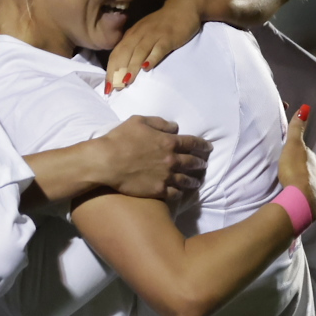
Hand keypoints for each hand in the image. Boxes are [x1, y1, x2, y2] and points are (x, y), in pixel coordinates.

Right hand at [94, 115, 208, 200]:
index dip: (203, 145)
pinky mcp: (158, 190)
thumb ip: (160, 123)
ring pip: (187, 180)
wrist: (107, 162)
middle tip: (204, 165)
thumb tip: (175, 127)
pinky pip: (176, 194)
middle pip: (193, 163)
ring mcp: (166, 177)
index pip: (193, 143)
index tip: (209, 148)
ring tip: (197, 181)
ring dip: (194, 180)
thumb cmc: (120, 139)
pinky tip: (182, 192)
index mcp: (169, 142)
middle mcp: (172, 160)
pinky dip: (181, 192)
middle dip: (201, 163)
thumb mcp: (139, 121)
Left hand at [105, 0, 204, 91]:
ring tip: (125, 82)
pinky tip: (147, 68)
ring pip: (139, 52)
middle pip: (124, 53)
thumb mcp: (143, 34)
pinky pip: (158, 48)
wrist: (183, 7)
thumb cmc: (162, 24)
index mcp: (132, 34)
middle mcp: (139, 34)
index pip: (116, 53)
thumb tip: (123, 70)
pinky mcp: (168, 37)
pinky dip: (152, 58)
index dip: (110, 70)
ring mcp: (154, 35)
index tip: (107, 87)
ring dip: (131, 67)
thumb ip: (134, 48)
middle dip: (117, 71)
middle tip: (114, 88)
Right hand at [276, 105, 315, 218]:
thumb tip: (305, 108)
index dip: (298, 153)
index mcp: (314, 162)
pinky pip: (305, 199)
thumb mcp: (294, 146)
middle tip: (287, 170)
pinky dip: (300, 197)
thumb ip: (298, 128)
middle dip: (300, 169)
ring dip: (300, 184)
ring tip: (289, 186)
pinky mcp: (311, 206)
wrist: (301, 200)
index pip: (306, 154)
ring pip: (308, 184)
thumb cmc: (295, 171)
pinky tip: (293, 198)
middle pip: (308, 169)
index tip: (289, 155)